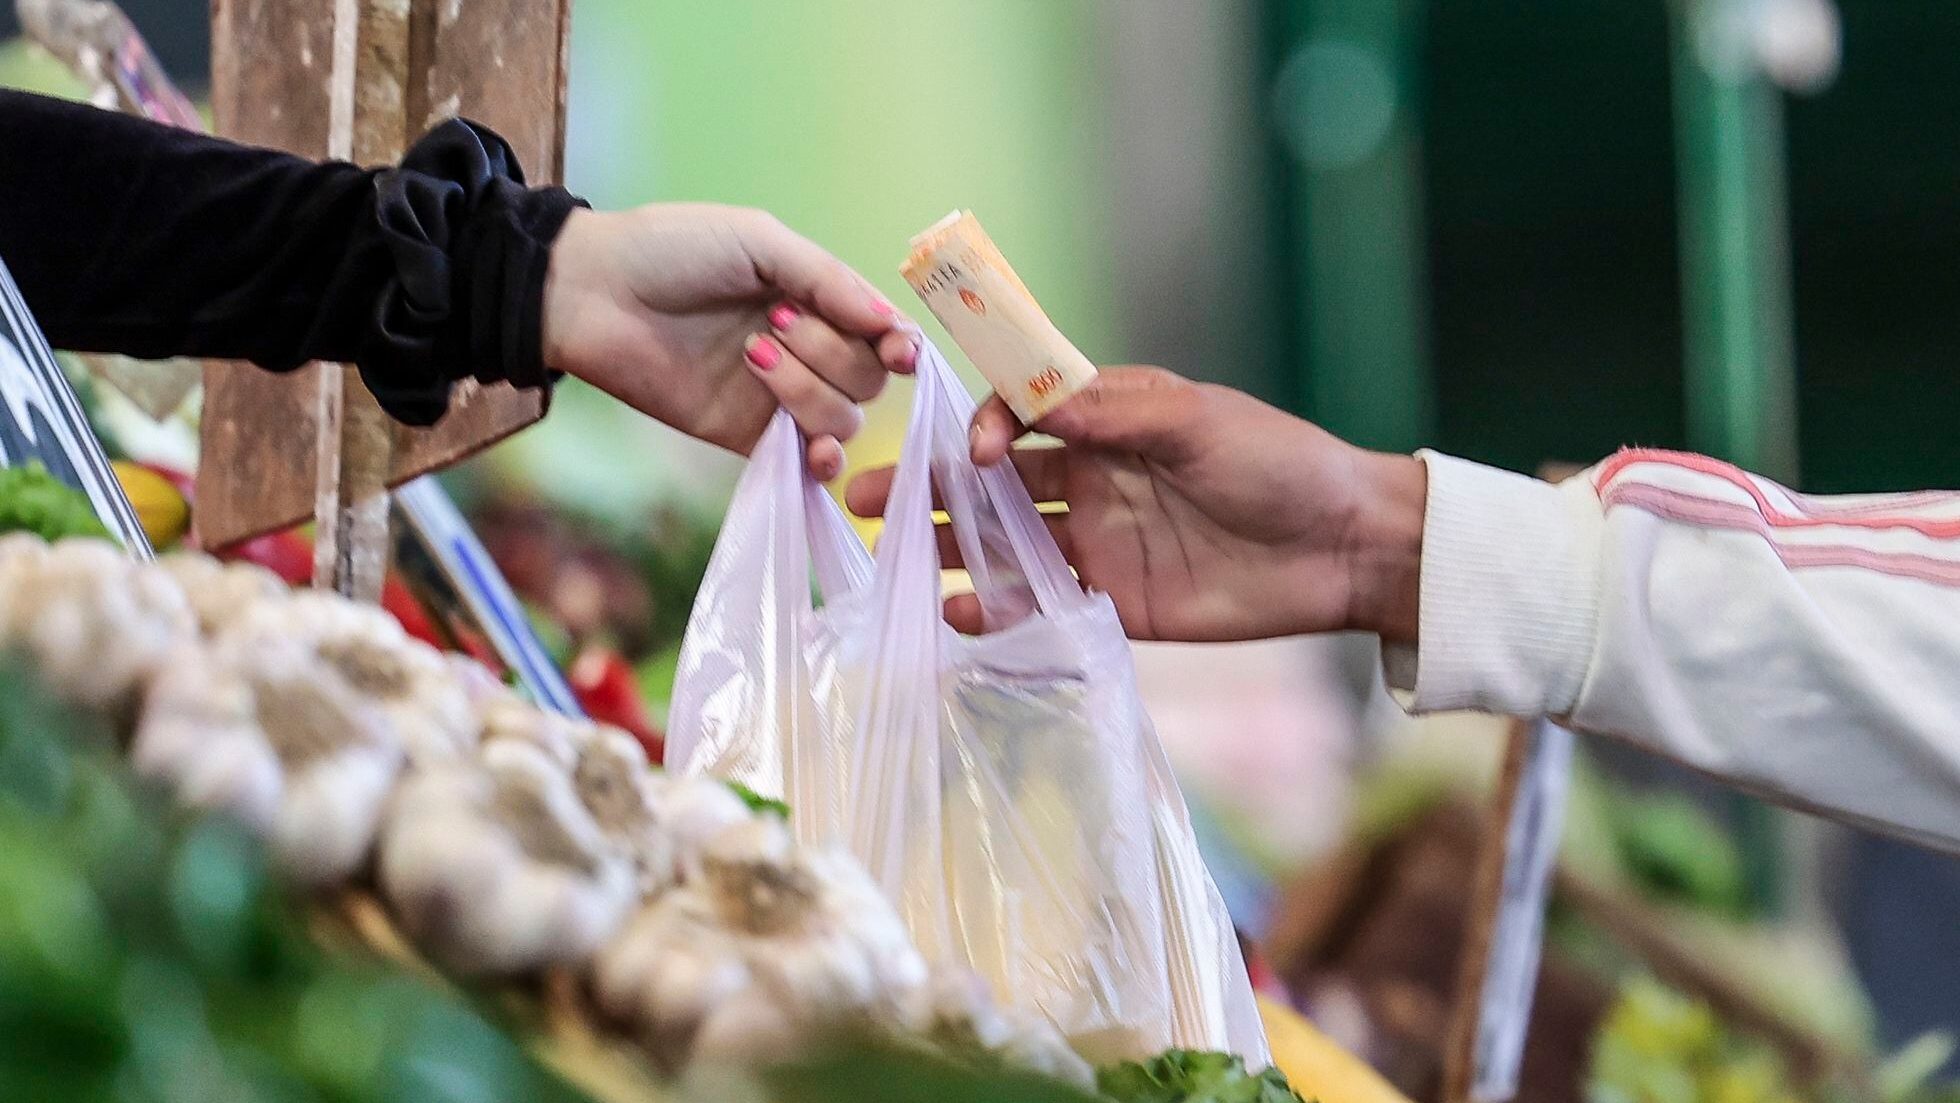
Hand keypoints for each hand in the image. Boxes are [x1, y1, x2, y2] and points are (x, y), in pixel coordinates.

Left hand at [540, 204, 917, 478]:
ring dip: (809, 390)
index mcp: (814, 298)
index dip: (898, 345)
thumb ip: (828, 280)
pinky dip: (821, 461)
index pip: (881, 334)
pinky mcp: (746, 438)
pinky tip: (811, 450)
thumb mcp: (759, 242)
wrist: (592, 293)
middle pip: (867, 379)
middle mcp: (806, 350)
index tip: (897, 350)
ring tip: (753, 354)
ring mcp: (777, 397)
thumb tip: (892, 325)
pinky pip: (805, 463)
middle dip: (832, 353)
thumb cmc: (671, 250)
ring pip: (842, 418)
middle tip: (773, 324)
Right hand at [844, 367, 1428, 642]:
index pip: (1016, 417)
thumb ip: (1109, 412)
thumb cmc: (1278, 462)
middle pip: (992, 482)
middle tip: (860, 495)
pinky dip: (996, 611)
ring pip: (1004, 544)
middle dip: (929, 486)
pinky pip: (1040, 605)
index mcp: (1106, 421)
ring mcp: (1098, 543)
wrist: (1345, 547)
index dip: (980, 429)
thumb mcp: (1195, 420)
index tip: (970, 452)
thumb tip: (1027, 404)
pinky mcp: (1114, 603)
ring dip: (949, 549)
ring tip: (893, 562)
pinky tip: (958, 617)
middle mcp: (1091, 478)